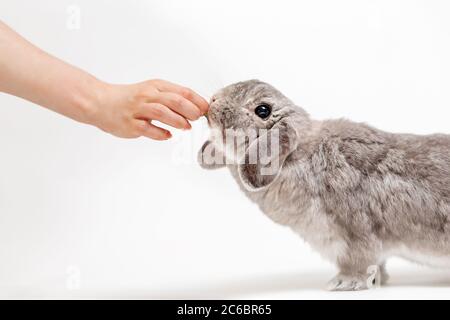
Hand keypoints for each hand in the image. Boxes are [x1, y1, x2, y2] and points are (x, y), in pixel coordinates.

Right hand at [90, 79, 208, 139]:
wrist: (101, 102)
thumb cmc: (131, 99)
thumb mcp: (152, 91)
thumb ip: (172, 98)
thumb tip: (198, 108)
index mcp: (156, 86)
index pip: (182, 91)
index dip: (197, 100)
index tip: (207, 109)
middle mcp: (147, 96)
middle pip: (174, 100)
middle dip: (190, 109)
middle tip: (199, 117)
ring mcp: (137, 110)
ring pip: (161, 112)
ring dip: (177, 120)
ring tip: (186, 127)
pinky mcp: (130, 124)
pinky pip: (148, 129)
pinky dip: (160, 133)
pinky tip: (168, 135)